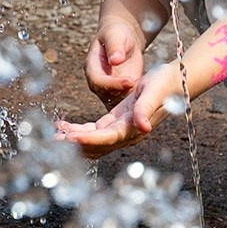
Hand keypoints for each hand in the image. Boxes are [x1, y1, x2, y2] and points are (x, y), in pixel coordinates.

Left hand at [57, 59, 180, 149]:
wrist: (174, 81)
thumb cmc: (165, 84)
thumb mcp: (154, 92)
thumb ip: (146, 109)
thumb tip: (144, 128)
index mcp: (133, 129)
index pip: (105, 139)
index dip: (86, 139)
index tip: (68, 138)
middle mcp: (125, 134)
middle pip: (95, 146)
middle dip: (74, 145)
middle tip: (51, 141)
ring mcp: (120, 130)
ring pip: (91, 141)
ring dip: (72, 139)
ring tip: (53, 134)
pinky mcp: (116, 123)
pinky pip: (93, 131)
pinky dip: (77, 130)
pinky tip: (62, 125)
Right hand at [87, 20, 145, 104]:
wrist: (123, 39)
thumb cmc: (117, 33)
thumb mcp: (115, 35)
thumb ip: (114, 46)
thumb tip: (115, 60)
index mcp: (92, 66)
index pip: (97, 81)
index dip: (112, 84)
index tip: (129, 81)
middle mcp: (98, 80)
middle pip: (105, 94)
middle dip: (122, 94)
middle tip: (139, 93)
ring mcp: (108, 87)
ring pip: (114, 101)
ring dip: (128, 101)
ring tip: (144, 97)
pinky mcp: (119, 91)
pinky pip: (124, 101)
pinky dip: (134, 101)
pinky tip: (146, 97)